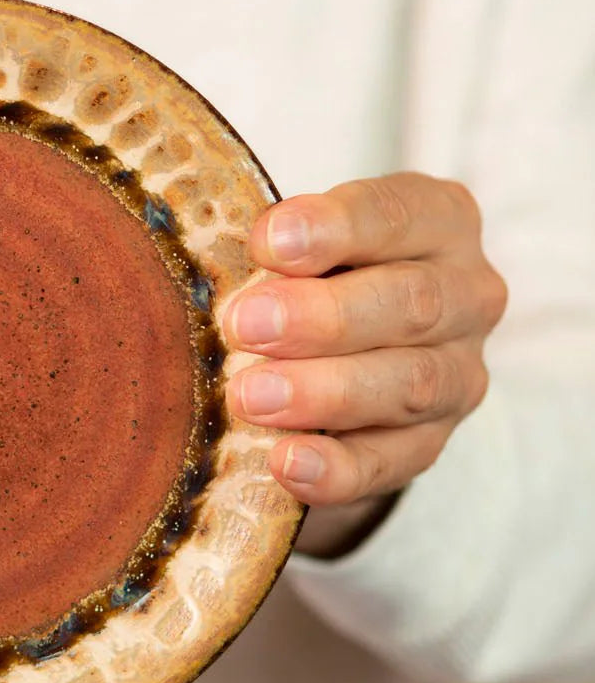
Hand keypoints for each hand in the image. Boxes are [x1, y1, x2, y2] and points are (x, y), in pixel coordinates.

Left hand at [223, 173, 507, 557]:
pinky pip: (390, 462)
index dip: (333, 227)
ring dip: (324, 392)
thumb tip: (215, 253)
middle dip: (322, 317)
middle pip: (410, 303)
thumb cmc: (304, 274)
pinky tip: (285, 462)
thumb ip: (274, 245)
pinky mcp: (429, 444)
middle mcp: (466, 295)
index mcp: (437, 221)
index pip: (395, 214)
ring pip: (408, 385)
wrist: (335, 355)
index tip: (267, 243)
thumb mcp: (297, 242)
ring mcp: (458, 375)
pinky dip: (336, 467)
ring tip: (251, 397)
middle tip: (244, 326)